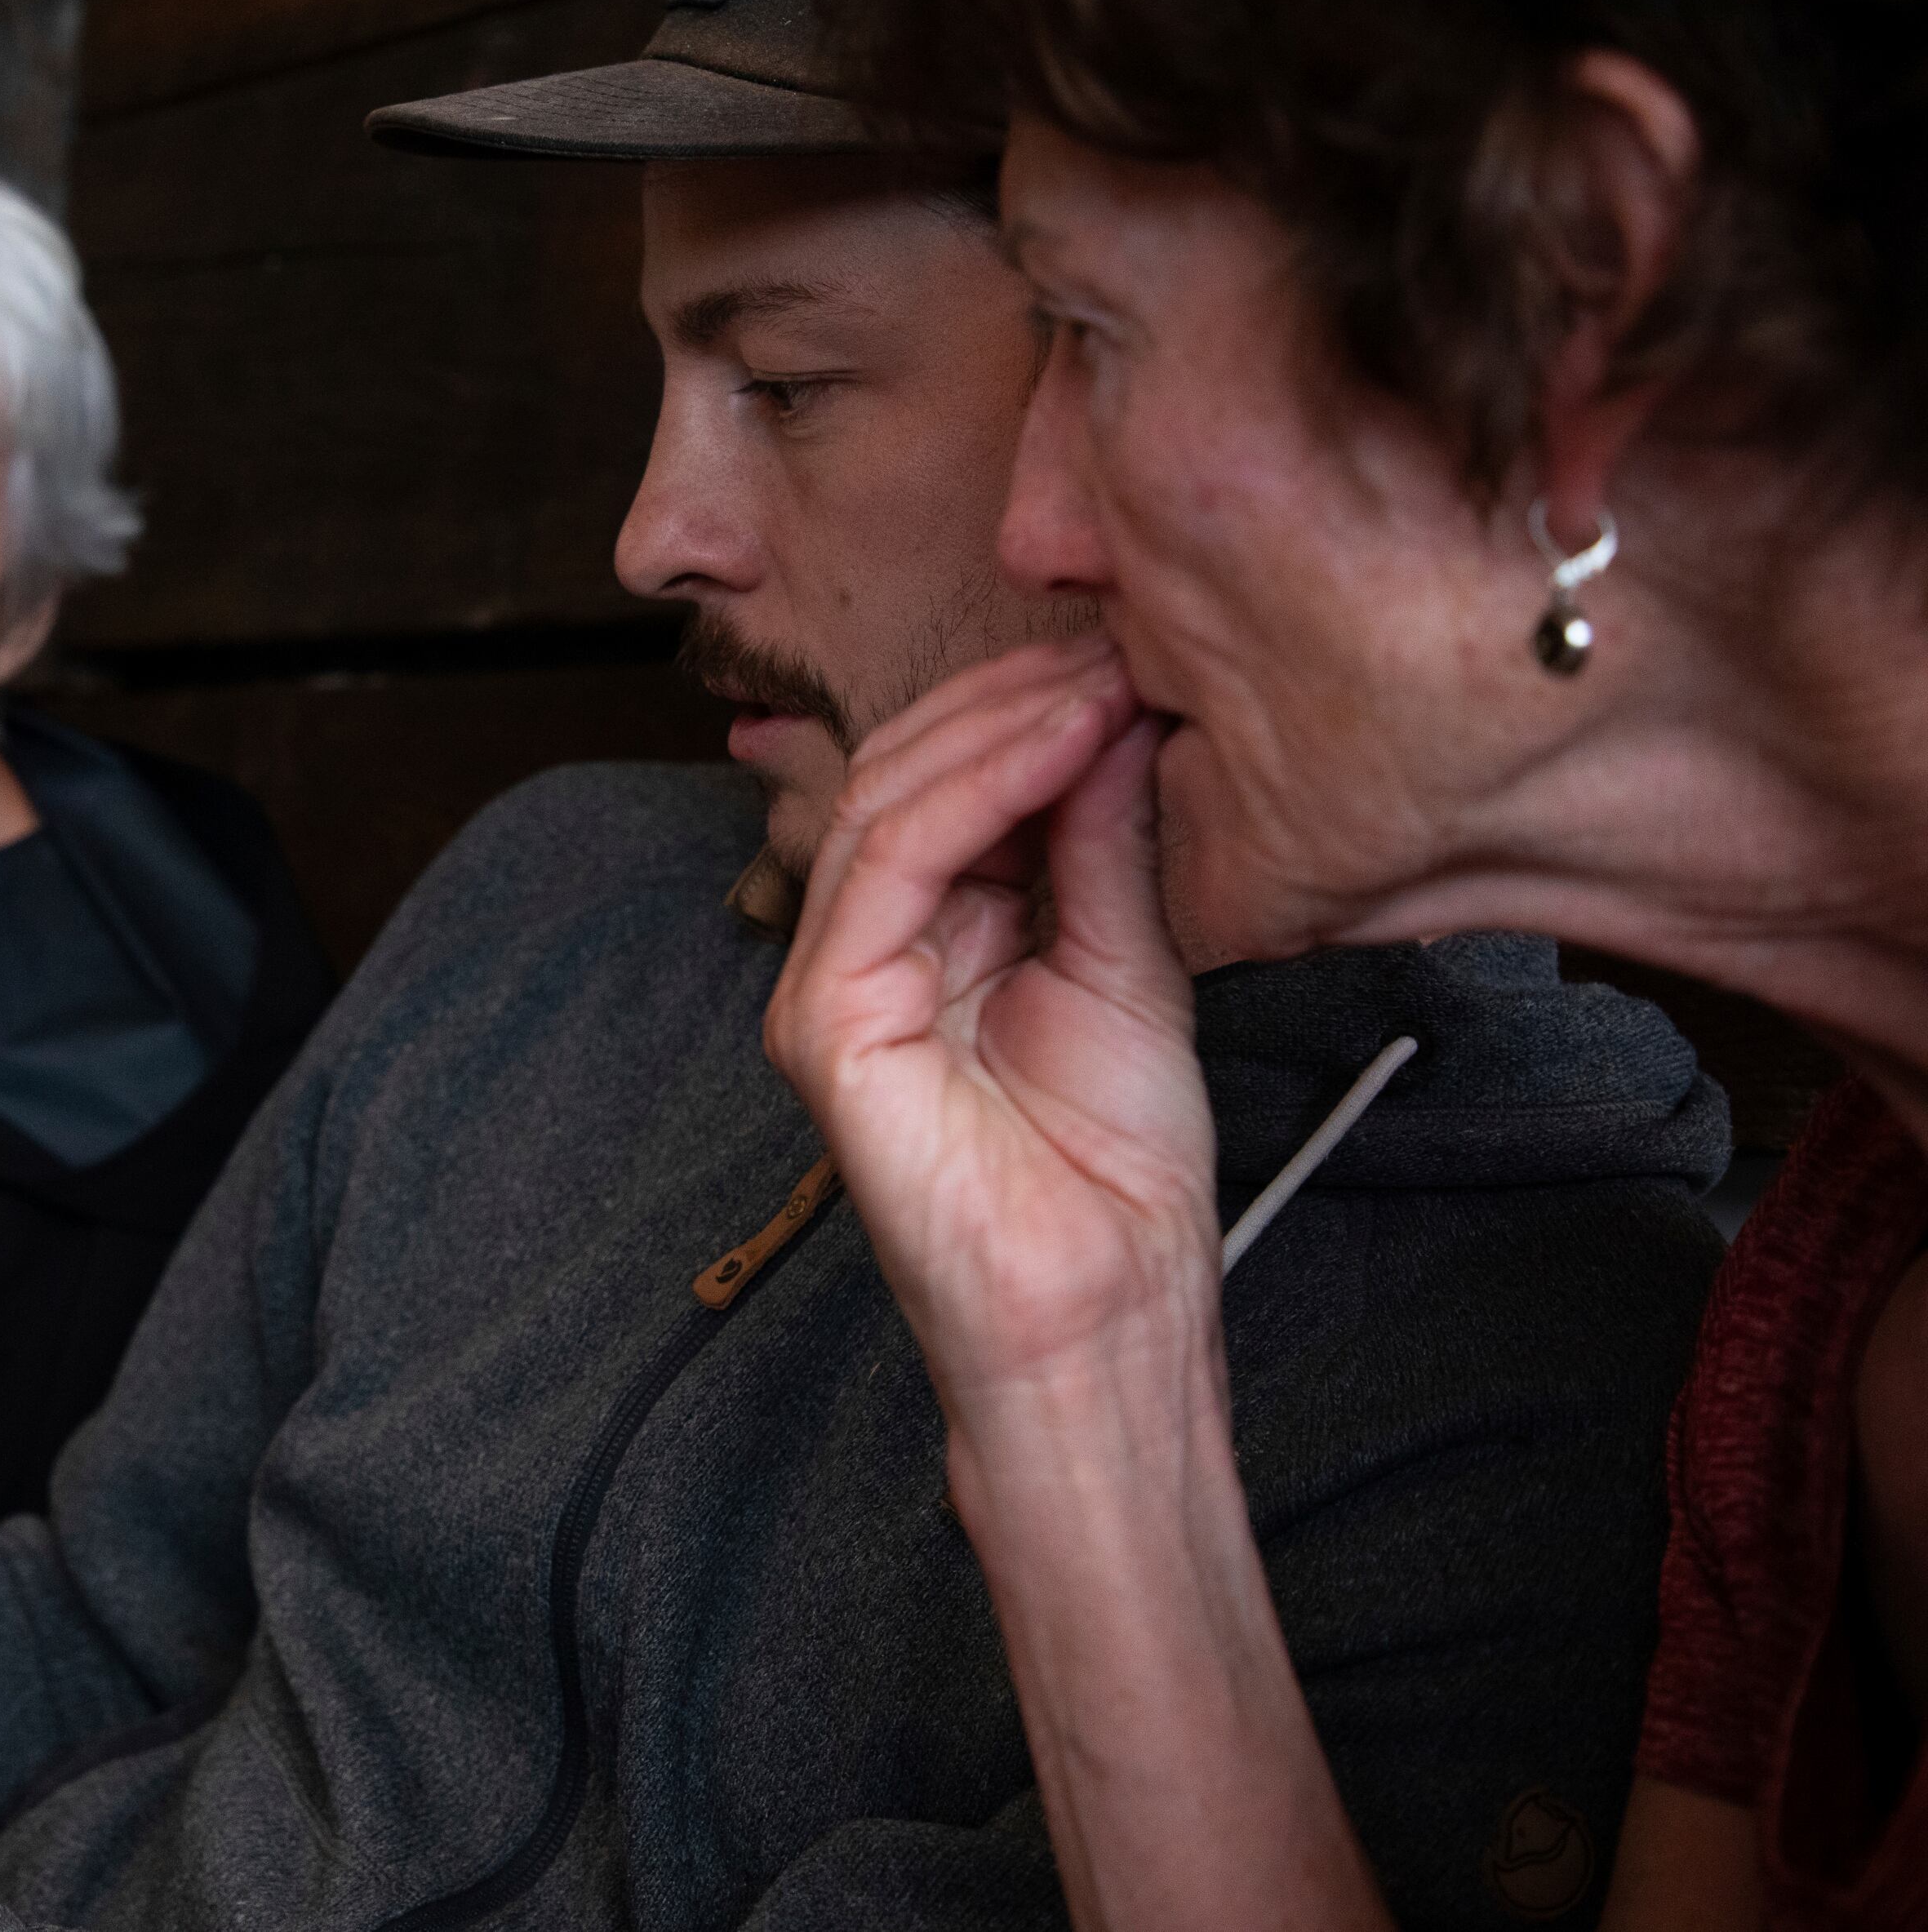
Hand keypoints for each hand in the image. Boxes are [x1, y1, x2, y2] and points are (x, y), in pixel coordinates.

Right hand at [763, 635, 1218, 1413]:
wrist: (1103, 1308)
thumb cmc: (1114, 1173)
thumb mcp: (1130, 964)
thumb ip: (1104, 844)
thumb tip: (1116, 714)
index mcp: (921, 937)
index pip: (946, 784)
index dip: (1031, 709)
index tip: (1132, 656)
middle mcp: (858, 950)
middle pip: (905, 773)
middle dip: (1014, 699)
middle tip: (1121, 648)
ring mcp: (829, 985)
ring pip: (888, 799)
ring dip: (1003, 726)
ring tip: (1104, 683)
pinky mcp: (825, 1021)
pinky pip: (889, 864)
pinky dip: (979, 788)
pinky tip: (1062, 744)